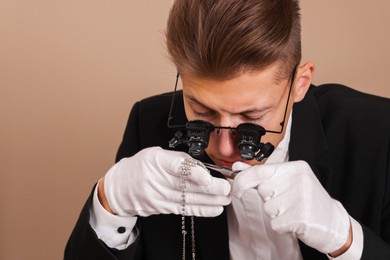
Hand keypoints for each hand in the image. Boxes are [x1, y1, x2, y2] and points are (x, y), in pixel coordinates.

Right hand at [100, 147, 230, 216]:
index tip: (208, 176)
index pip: (176, 166)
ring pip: (188, 199)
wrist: (121, 186)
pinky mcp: (162, 208)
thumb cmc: (142, 166)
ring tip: (226, 198)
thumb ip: (180, 160)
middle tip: (226, 188)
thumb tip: (204, 169)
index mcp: (157, 161)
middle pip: (186, 185)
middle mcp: (157, 180)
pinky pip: (184, 209)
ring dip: (210, 200)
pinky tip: (215, 209)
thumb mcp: (157, 154)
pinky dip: (201, 210)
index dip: (193, 172)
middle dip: (210, 188)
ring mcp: (159, 196)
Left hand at [231, 161, 350, 253]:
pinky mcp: (301, 217)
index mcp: (295, 168)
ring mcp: (301, 198)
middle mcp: (299, 180)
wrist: (334, 222)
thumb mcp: (286, 182)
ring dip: (276, 214)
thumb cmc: (307, 201)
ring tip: (293, 211)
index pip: (259, 171)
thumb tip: (236, 167)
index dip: (242, 181)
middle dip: (269, 200)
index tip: (236, 189)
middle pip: (263, 191)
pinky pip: (276, 223)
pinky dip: (282, 226)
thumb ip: (261, 174)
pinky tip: (296, 222)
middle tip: (287, 201)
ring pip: (269, 209)